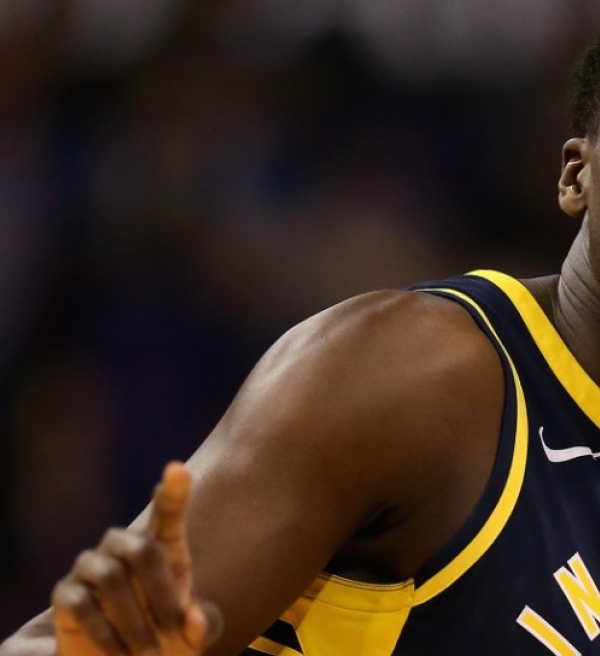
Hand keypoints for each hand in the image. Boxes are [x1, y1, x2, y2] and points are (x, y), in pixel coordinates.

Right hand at [52, 462, 221, 654]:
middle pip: (143, 548)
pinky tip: (119, 652)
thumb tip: (193, 621)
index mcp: (162, 545)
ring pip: (112, 578)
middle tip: (171, 631)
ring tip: (147, 652)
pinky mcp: (66, 592)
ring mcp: (92, 565)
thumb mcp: (193, 635)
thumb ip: (204, 625)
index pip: (168, 512)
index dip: (174, 491)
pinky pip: (82, 603)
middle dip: (161, 593)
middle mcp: (124, 545)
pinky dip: (105, 634)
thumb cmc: (165, 637)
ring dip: (134, 621)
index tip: (178, 469)